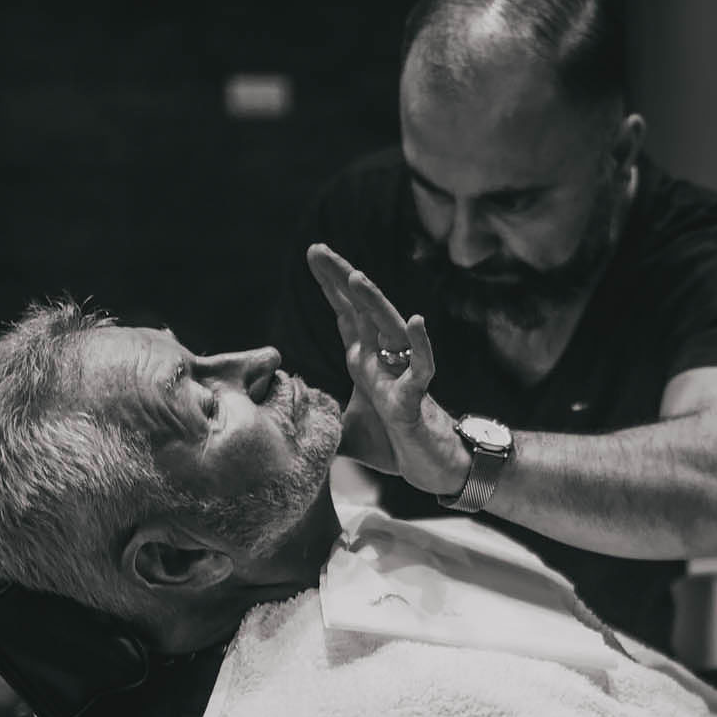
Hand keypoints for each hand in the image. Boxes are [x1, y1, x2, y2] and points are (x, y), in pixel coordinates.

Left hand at [305, 244, 466, 495]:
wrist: (432, 467)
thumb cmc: (395, 444)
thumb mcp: (342, 432)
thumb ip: (319, 421)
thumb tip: (284, 423)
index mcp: (365, 362)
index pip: (346, 315)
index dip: (330, 285)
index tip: (313, 253)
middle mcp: (383, 361)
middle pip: (362, 311)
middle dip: (341, 279)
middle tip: (317, 249)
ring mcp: (401, 376)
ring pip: (390, 330)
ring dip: (374, 304)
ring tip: (356, 277)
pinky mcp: (417, 399)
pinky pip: (422, 369)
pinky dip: (420, 347)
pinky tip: (415, 321)